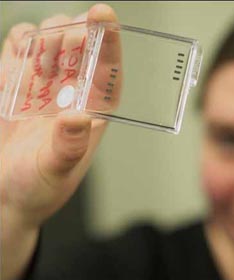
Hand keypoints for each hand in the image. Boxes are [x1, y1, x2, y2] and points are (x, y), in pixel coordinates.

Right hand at [0, 4, 121, 279]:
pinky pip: (20, 44)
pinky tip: (18, 55)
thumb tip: (78, 117)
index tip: (102, 14)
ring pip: (53, 38)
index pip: (109, 69)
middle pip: (82, 45)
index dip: (109, 40)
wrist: (4, 195)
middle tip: (58, 44)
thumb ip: (68, 147)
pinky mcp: (15, 79)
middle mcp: (72, 91)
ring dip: (47, 34)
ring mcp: (43, 83)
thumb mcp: (55, 171)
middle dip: (73, 33)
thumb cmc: (38, 187)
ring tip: (40, 56)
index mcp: (94, 109)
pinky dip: (19, 39)